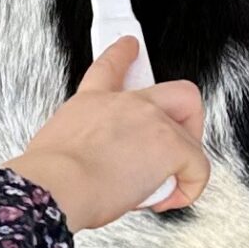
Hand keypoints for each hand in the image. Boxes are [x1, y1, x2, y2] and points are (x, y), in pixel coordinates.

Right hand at [8, 39, 210, 227]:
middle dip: (186, 116)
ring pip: (192, 130)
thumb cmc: (50, 175)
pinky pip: (198, 168)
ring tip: (167, 180)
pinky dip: (189, 188)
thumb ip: (76, 144)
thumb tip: (82, 161)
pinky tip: (169, 198)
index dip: (124, 54)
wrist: (57, 186)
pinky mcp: (172, 147)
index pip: (111, 65)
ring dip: (187, 158)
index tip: (130, 48)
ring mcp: (153, 121)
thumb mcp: (52, 144)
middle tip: (176, 142)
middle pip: (177, 91)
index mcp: (92, 101)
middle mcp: (127, 104)